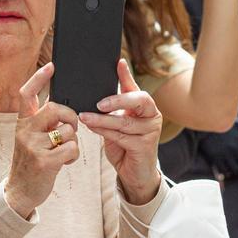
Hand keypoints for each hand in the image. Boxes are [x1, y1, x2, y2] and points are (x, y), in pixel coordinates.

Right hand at [5, 63, 80, 218]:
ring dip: (73, 141)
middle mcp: (24, 131)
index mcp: (22, 123)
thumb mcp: (32, 139)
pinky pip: (71, 148)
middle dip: (70, 116)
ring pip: (67, 130)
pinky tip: (66, 162)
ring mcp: (32, 146)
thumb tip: (62, 104)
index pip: (26, 94)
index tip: (52, 65)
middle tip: (72, 128)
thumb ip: (43, 123)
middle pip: (54, 108)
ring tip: (65, 151)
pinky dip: (74, 155)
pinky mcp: (42, 161)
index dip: (39, 78)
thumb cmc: (33, 162)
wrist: (20, 192)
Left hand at [79, 59, 161, 204]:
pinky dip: (104, 131)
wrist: (135, 174)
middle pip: (139, 100)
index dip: (127, 74)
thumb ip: (111, 110)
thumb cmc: (125, 146)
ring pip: (125, 121)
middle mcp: (152, 115)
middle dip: (118, 99)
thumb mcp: (117, 124)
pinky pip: (122, 136)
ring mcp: (151, 131)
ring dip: (102, 119)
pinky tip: (92, 128)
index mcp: (145, 106)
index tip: (118, 62)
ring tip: (85, 116)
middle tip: (99, 102)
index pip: (135, 87)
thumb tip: (93, 94)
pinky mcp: (145, 146)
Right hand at [197, 126, 237, 178]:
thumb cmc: (221, 128)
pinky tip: (224, 168)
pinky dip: (225, 172)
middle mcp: (236, 148)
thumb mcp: (235, 132)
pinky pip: (224, 172)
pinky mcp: (216, 158)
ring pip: (237, 171)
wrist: (204, 124)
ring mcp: (226, 154)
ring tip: (233, 168)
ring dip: (235, 170)